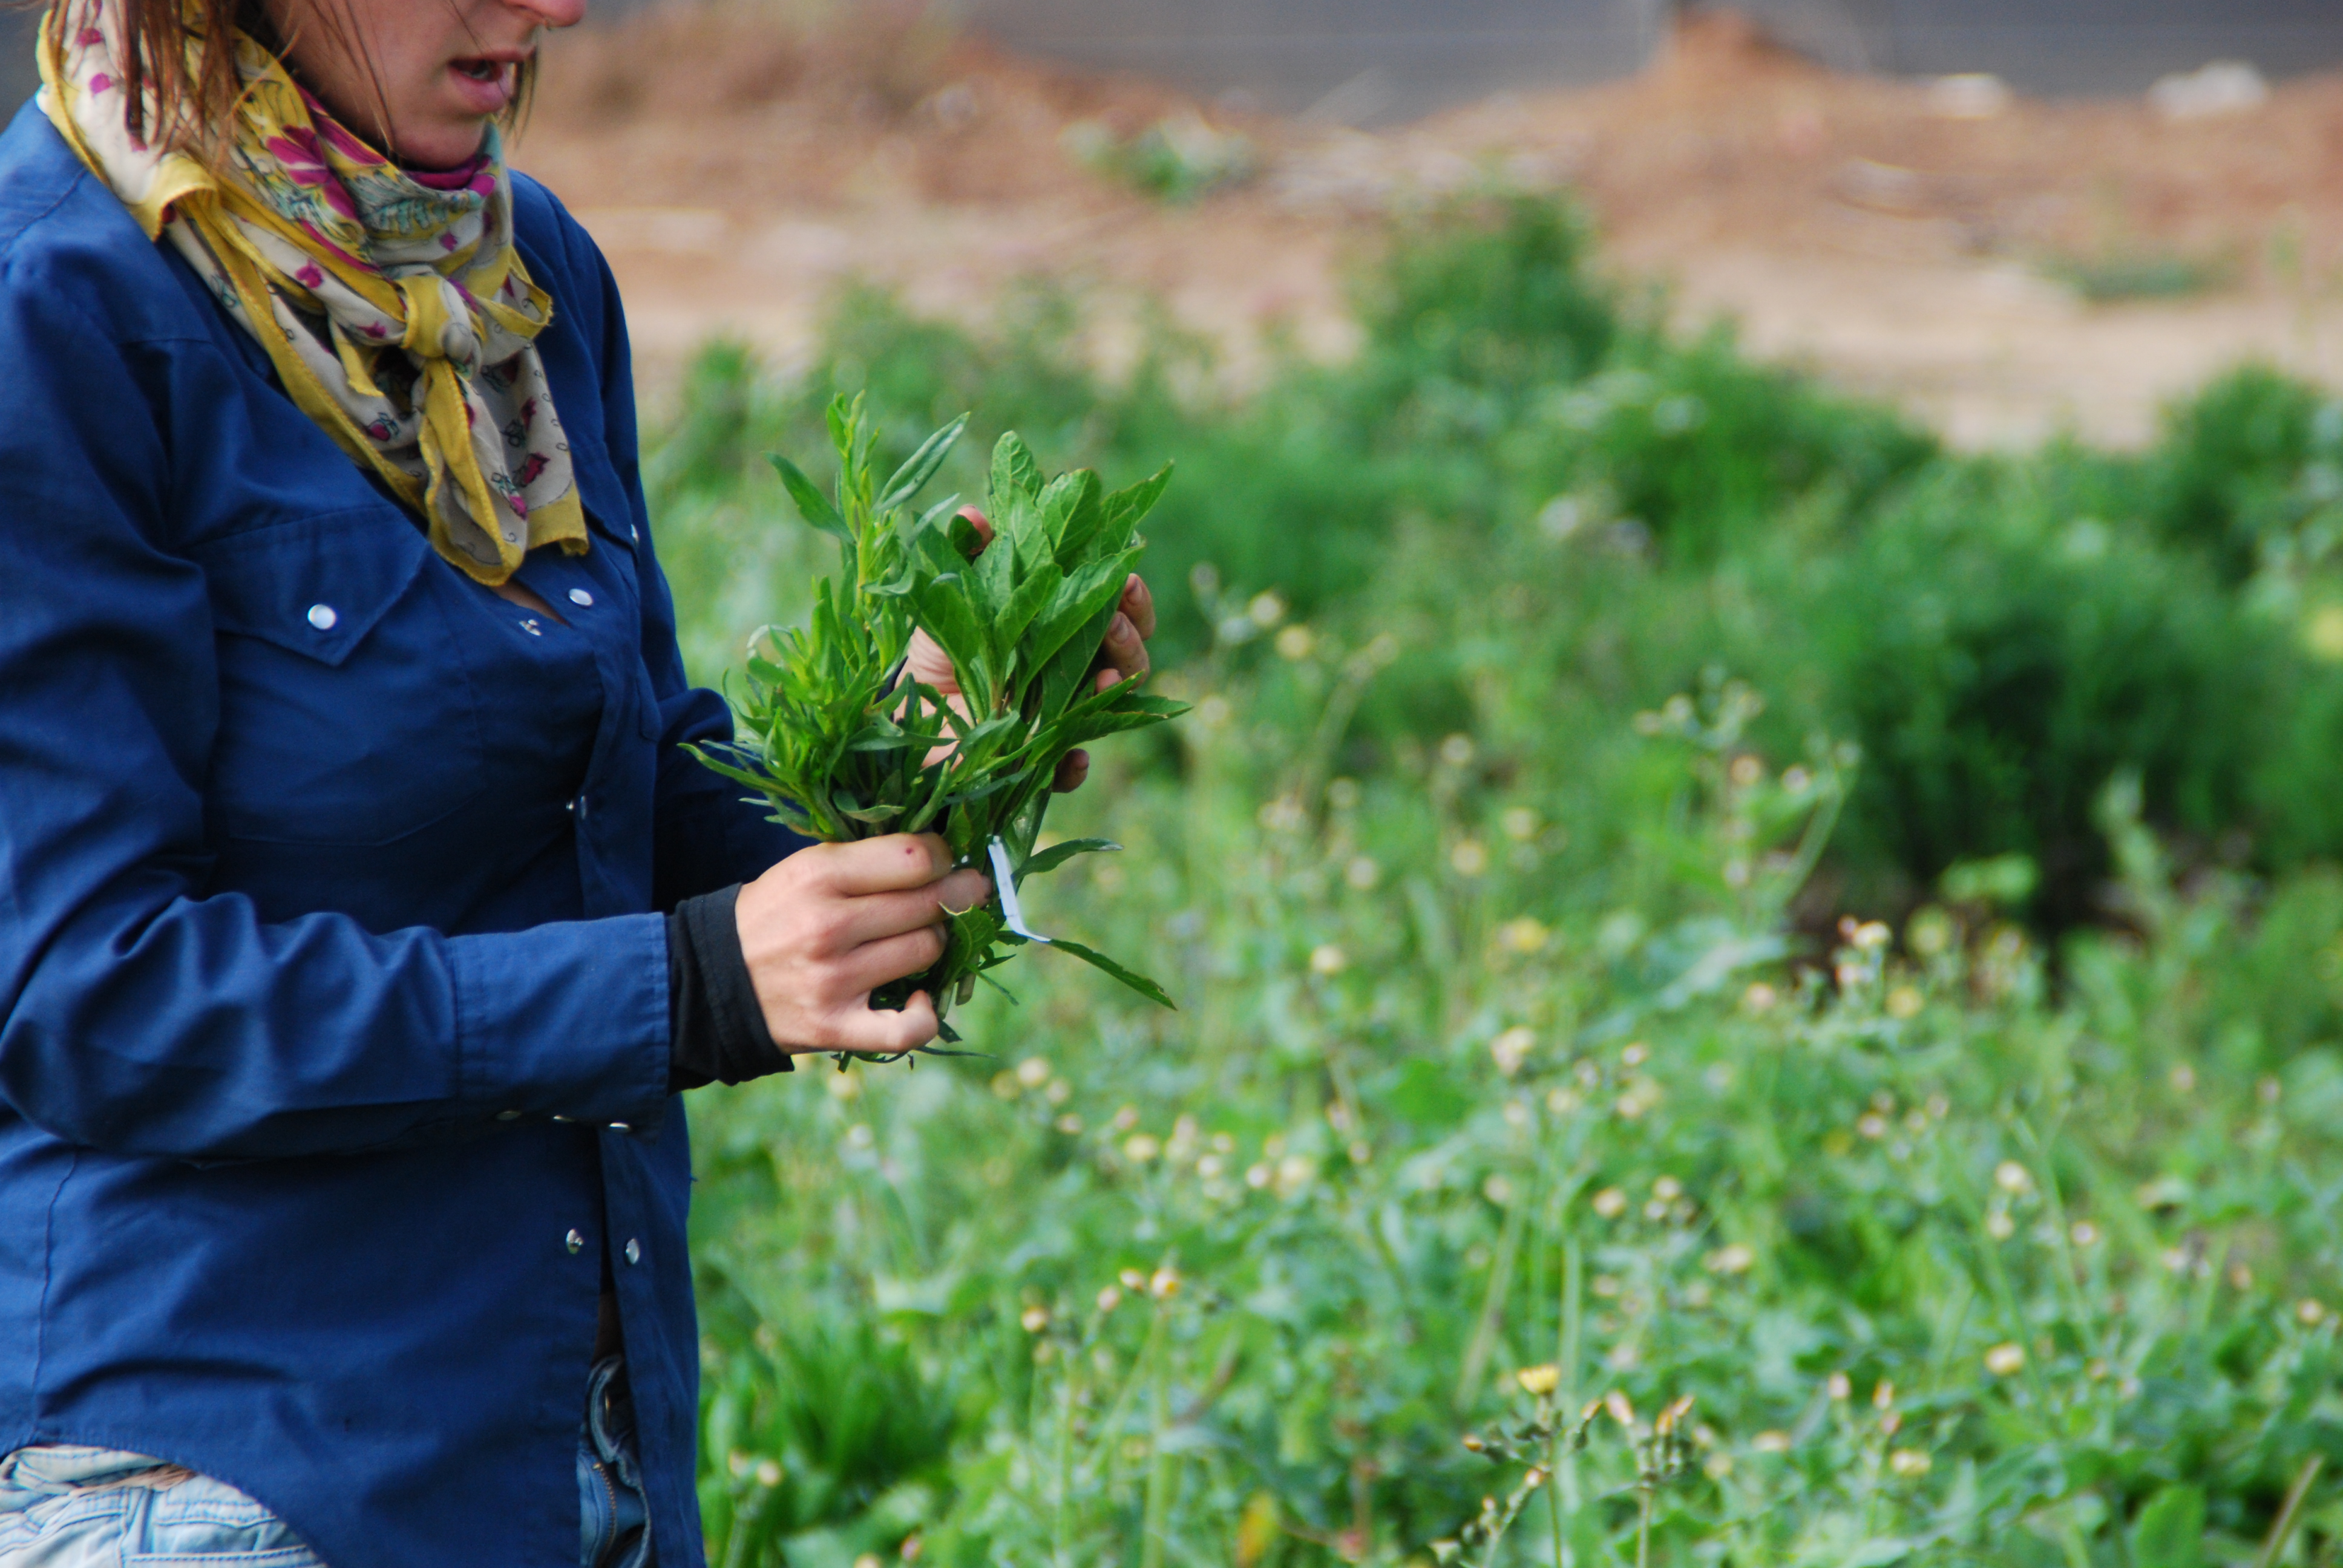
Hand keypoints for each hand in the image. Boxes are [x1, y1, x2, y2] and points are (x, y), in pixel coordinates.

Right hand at [734, 834, 989, 1055]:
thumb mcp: (805, 867)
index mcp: (819, 874)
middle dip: (957, 895)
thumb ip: (867, 860)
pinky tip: (920, 999)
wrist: (711, 979)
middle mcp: (828, 925)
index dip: (945, 857)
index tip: (946, 861)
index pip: (915, 858)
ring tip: (921, 938)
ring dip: (934, 943)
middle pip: (929, 904)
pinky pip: (907, 1027)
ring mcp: (833, 980)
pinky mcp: (835, 1026)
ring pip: (926, 951)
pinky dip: (925, 1015)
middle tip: (963, 893)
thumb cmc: (774, 914)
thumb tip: (943, 855)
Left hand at [902, 509, 1157, 792]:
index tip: (1129, 577)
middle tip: (1116, 622)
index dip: (1131, 597)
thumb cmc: (940, 646)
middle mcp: (1071, 674)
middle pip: (1129, 657)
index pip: (1115, 610)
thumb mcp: (950, 596)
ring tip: (1104, 677)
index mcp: (1063, 629)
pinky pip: (1065, 770)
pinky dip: (1073, 766)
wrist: (908, 709)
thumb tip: (973, 514)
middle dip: (1132, 638)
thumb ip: (966, 554)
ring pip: (1111, 708)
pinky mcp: (1033, 762)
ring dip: (1116, 690)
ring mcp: (1058, 718)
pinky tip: (1073, 757)